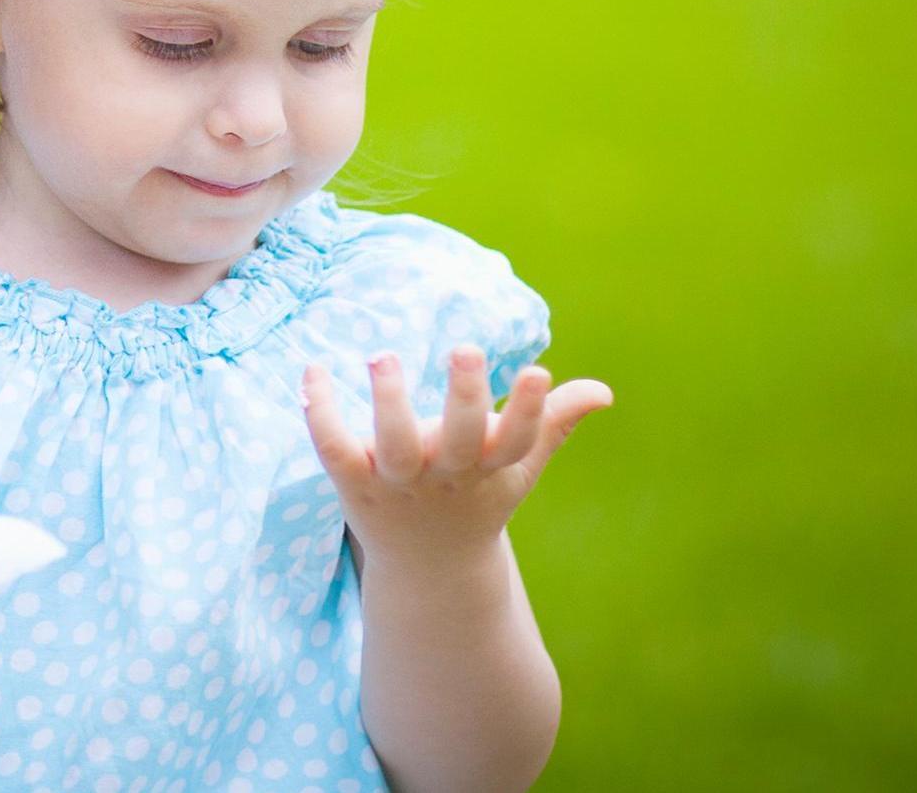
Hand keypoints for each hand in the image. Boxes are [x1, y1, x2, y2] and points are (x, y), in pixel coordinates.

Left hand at [303, 348, 609, 563]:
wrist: (429, 570)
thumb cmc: (477, 499)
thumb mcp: (517, 467)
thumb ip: (553, 423)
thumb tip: (604, 392)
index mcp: (490, 469)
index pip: (519, 441)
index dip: (531, 411)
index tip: (538, 371)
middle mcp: (447, 476)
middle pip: (461, 441)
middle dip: (466, 398)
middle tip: (466, 347)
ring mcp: (399, 483)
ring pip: (394, 446)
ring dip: (389, 403)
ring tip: (382, 355)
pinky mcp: (354, 485)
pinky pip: (334, 450)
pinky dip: (321, 414)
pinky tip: (312, 372)